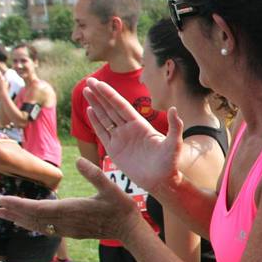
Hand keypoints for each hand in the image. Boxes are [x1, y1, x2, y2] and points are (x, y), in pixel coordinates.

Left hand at [0, 158, 143, 241]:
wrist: (129, 230)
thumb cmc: (121, 207)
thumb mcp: (110, 187)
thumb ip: (94, 174)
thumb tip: (79, 159)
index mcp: (70, 210)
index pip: (35, 208)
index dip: (15, 204)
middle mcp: (65, 222)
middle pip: (31, 218)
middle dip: (12, 211)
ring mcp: (67, 229)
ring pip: (36, 225)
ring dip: (19, 219)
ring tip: (2, 214)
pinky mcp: (71, 232)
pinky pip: (45, 229)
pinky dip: (31, 224)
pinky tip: (25, 222)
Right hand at [82, 78, 182, 193]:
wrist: (161, 181)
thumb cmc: (169, 163)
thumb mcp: (174, 144)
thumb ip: (174, 127)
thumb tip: (173, 109)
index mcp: (140, 125)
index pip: (121, 106)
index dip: (110, 94)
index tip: (99, 83)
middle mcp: (129, 129)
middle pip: (111, 108)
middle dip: (100, 95)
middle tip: (88, 80)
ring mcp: (121, 139)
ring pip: (105, 118)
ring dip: (96, 105)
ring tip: (86, 91)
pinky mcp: (114, 150)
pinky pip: (103, 133)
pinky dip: (96, 122)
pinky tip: (90, 110)